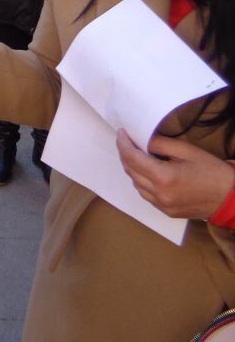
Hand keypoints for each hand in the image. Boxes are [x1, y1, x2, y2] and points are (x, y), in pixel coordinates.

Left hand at [116, 130, 233, 219]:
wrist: (231, 199)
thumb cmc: (212, 171)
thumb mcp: (187, 151)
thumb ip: (161, 145)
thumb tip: (144, 142)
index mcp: (163, 177)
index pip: (132, 158)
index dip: (123, 144)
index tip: (121, 133)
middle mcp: (159, 194)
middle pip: (130, 171)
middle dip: (125, 154)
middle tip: (126, 141)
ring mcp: (162, 205)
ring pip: (136, 184)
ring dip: (132, 168)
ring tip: (136, 155)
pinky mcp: (166, 211)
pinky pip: (146, 194)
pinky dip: (141, 181)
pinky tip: (147, 172)